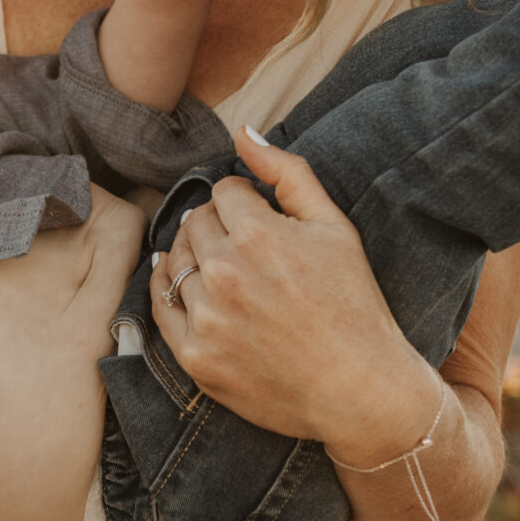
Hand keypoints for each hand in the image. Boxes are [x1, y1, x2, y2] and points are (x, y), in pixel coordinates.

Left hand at [150, 128, 438, 462]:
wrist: (359, 389)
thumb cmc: (353, 305)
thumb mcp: (335, 227)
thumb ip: (288, 172)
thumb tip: (241, 131)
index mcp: (258, 234)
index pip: (223, 191)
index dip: (244, 201)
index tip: (261, 220)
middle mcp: (224, 274)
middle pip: (194, 223)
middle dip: (217, 226)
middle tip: (244, 247)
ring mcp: (205, 318)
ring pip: (174, 262)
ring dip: (194, 258)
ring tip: (227, 272)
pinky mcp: (194, 357)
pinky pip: (160, 306)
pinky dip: (170, 291)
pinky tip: (191, 289)